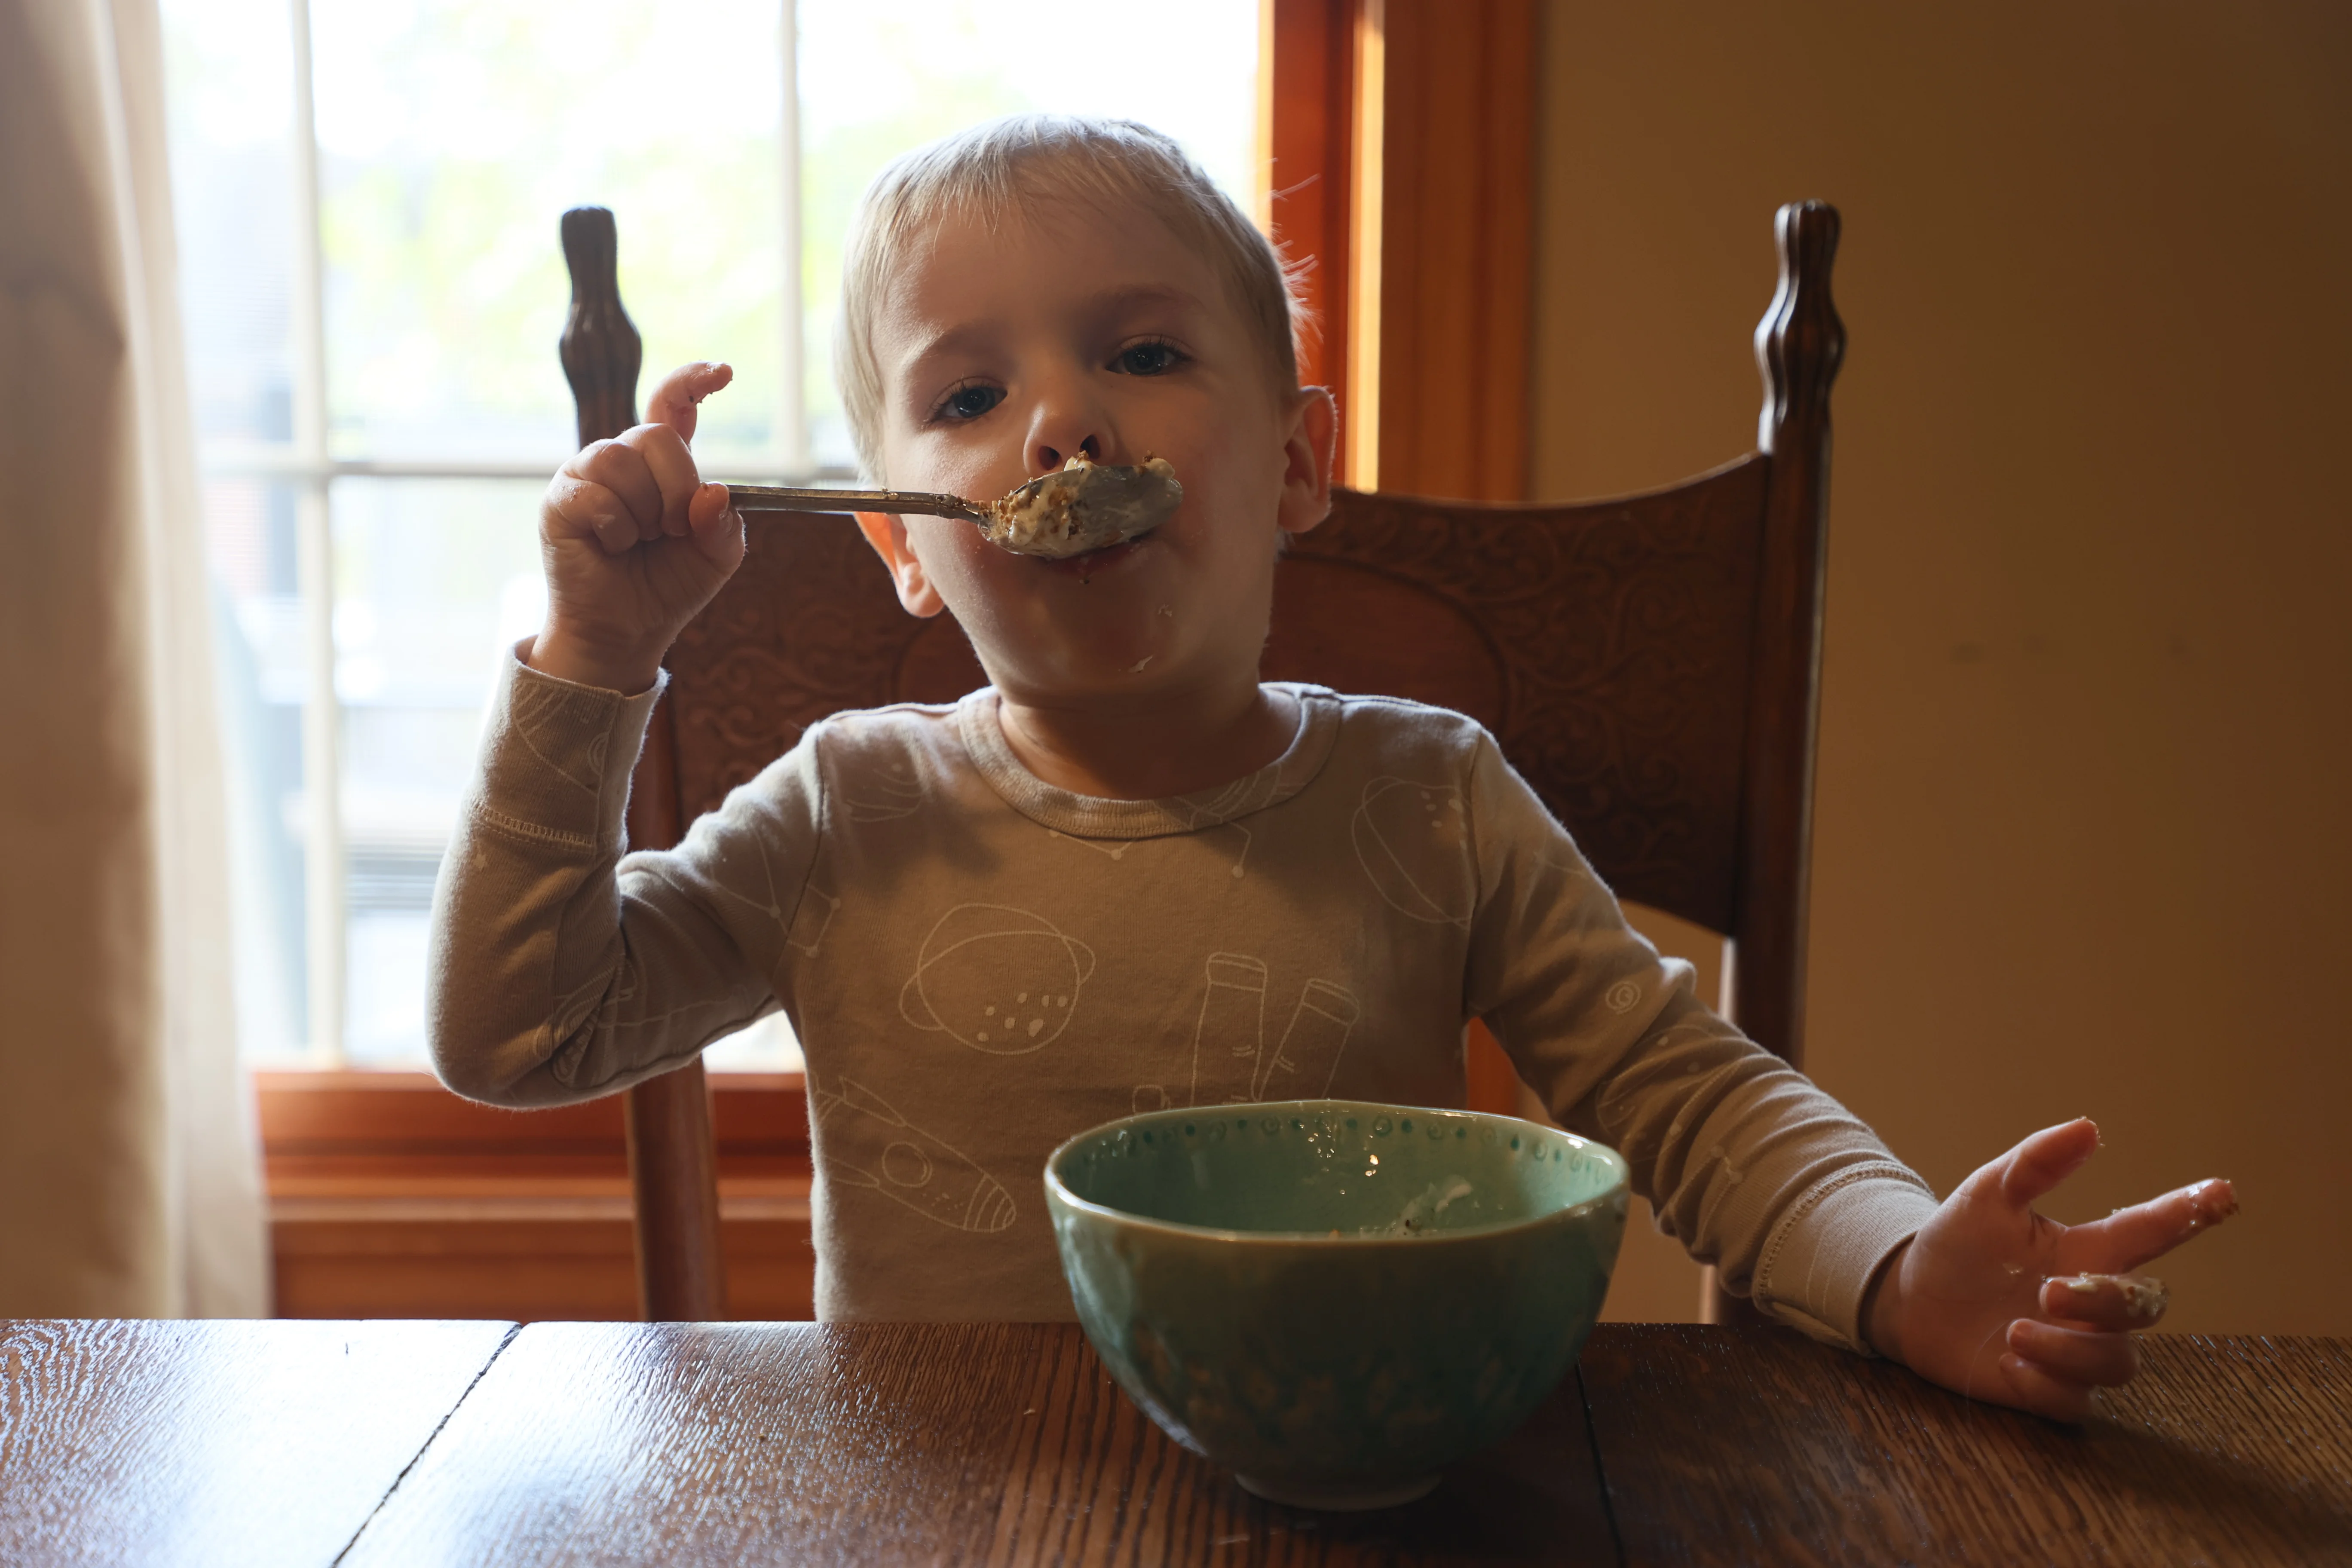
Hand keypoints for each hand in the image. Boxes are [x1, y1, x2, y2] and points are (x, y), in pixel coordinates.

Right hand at [529, 361, 745, 692]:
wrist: (627, 629)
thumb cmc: (668, 586)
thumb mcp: (715, 557)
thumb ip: (724, 524)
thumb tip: (713, 492)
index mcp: (662, 464)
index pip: (673, 405)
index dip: (694, 381)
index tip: (724, 372)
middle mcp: (623, 459)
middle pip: (656, 436)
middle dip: (677, 488)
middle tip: (671, 530)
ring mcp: (587, 474)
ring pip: (621, 460)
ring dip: (644, 512)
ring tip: (638, 540)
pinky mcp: (560, 499)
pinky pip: (596, 495)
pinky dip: (615, 529)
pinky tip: (610, 546)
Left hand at [1864, 1118, 2235, 1420]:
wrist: (1908, 1296)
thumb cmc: (1957, 1242)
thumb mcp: (1987, 1195)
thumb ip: (2035, 1163)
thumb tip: (2087, 1126)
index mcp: (2085, 1250)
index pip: (2150, 1230)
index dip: (2189, 1213)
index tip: (2222, 1192)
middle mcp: (2091, 1303)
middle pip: (2143, 1307)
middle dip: (2105, 1301)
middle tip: (2047, 1292)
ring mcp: (2075, 1348)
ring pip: (2116, 1363)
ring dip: (2070, 1351)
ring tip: (2014, 1333)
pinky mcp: (2048, 1388)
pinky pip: (2075, 1401)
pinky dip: (2046, 1386)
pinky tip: (2008, 1364)